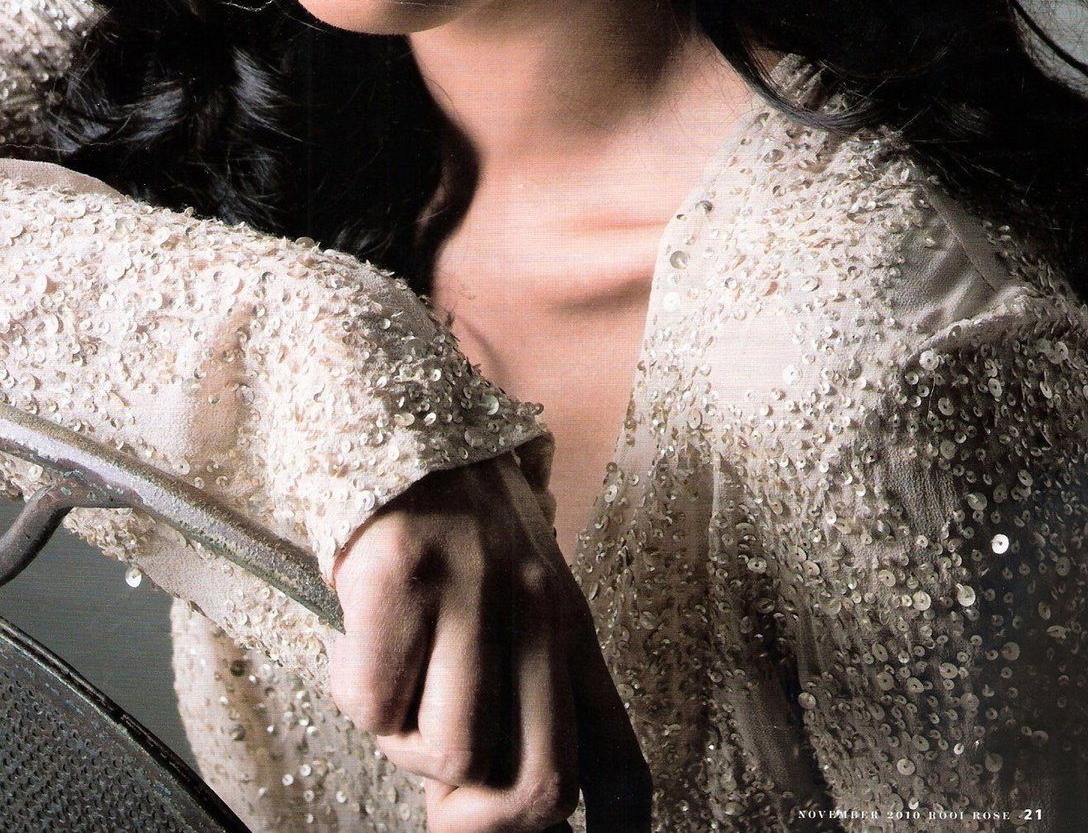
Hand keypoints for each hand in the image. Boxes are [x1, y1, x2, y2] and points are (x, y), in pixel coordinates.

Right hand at [330, 452, 650, 832]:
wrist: (396, 415)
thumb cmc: (451, 517)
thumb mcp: (513, 593)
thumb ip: (518, 687)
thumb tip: (486, 797)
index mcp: (570, 623)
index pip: (617, 757)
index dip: (613, 831)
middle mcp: (536, 609)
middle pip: (542, 786)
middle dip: (482, 822)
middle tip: (442, 801)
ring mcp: (471, 593)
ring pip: (447, 754)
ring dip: (402, 742)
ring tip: (394, 679)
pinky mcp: (402, 579)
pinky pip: (372, 705)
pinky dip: (353, 691)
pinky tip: (358, 639)